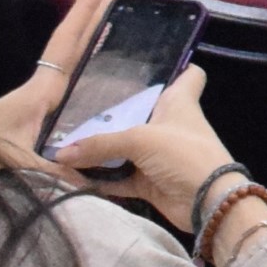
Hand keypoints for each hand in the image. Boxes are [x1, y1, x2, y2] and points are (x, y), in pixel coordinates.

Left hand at [0, 0, 111, 172]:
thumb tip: (93, 179)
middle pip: (75, 41)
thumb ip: (55, 170)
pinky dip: (89, 69)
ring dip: (93, 38)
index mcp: (42, 89)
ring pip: (74, 60)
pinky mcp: (41, 118)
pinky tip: (103, 74)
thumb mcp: (19, 161)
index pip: (68, 41)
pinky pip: (72, 84)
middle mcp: (45, 88)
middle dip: (96, 13)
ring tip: (117, 19)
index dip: (87, 12)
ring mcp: (42, 101)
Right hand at [58, 66, 254, 241]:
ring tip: (61, 143)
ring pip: (124, 148)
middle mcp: (168, 125)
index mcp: (179, 102)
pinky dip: (98, 179)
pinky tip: (69, 175)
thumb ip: (99, 144)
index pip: (188, 75)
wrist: (206, 203)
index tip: (146, 63)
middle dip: (110, 112)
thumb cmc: (183, 154)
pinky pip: (118, 178)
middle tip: (74, 107)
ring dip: (97, 150)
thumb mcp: (140, 140)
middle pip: (139, 112)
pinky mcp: (149, 181)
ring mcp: (158, 155)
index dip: (175, 66)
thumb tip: (60, 154)